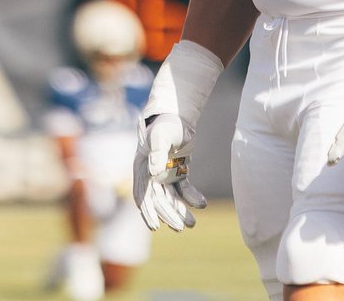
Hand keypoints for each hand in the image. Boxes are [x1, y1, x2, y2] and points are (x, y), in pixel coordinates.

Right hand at [133, 113, 206, 231]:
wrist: (177, 116)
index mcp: (142, 169)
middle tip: (181, 227)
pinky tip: (202, 203)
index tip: (155, 227)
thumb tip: (154, 172)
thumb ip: (157, 151)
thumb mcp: (161, 134)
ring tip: (192, 224)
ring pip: (172, 198)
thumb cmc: (166, 124)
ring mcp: (164, 175)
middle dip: (169, 215)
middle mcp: (151, 175)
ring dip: (180, 211)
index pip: (142, 195)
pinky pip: (184, 189)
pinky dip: (191, 197)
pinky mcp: (177, 173)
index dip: (148, 212)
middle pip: (159, 200)